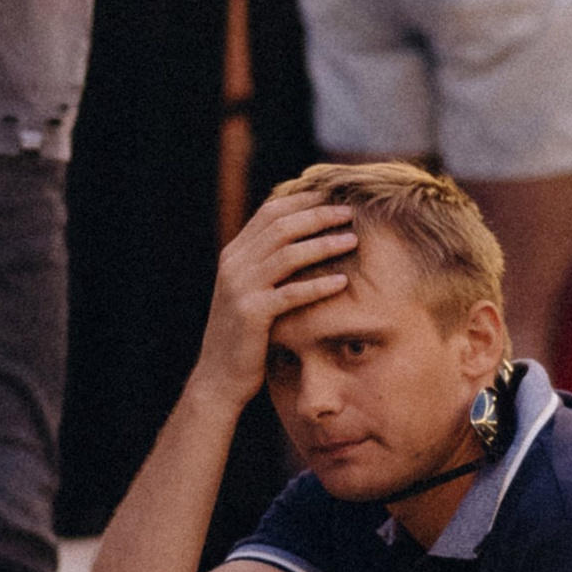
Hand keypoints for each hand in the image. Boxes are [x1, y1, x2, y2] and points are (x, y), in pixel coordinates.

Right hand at [197, 184, 358, 408]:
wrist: (219, 376)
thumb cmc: (244, 334)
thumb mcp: (249, 291)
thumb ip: (266, 265)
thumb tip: (300, 240)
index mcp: (234, 254)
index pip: (269, 213)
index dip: (302, 201)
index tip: (333, 196)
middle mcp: (234, 265)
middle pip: (281, 226)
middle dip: (318, 216)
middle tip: (349, 212)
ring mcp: (240, 288)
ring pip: (287, 254)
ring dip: (323, 244)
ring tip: (353, 240)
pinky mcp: (252, 314)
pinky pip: (291, 293)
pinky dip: (319, 285)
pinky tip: (343, 281)